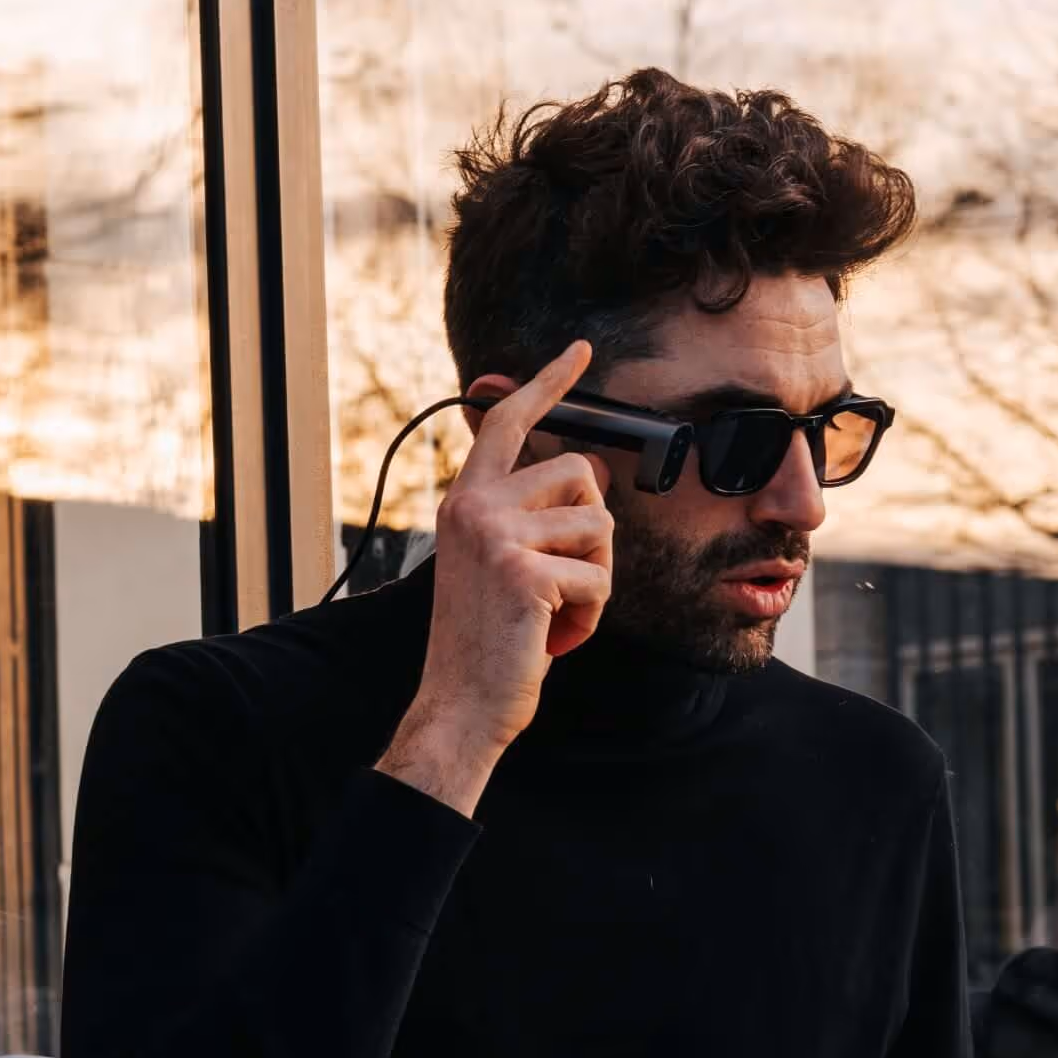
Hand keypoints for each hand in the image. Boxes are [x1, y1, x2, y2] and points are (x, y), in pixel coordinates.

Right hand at [377, 341, 613, 816]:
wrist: (459, 706)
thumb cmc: (487, 642)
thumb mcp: (502, 563)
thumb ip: (531, 516)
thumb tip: (591, 475)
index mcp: (465, 500)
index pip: (508, 421)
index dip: (547, 383)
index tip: (579, 352)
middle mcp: (473, 506)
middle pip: (580, 471)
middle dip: (595, 531)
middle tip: (567, 581)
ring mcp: (495, 535)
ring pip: (598, 525)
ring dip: (595, 579)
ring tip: (555, 615)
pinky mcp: (522, 571)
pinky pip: (598, 578)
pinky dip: (589, 618)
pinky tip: (553, 639)